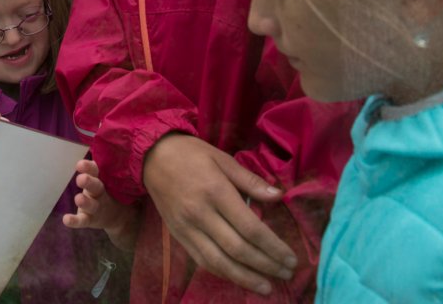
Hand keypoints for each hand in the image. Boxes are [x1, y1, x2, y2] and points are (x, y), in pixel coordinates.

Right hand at [63, 159, 140, 251]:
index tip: (82, 164)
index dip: (89, 166)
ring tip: (79, 199)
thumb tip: (150, 160)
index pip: (95, 169)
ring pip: (86, 202)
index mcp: (103, 178)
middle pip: (91, 184)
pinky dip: (73, 221)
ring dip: (82, 201)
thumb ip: (132, 173)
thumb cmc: (121, 192)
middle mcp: (94, 190)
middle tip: (82, 179)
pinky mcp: (88, 219)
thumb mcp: (125, 182)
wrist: (121, 216)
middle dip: (86, 181)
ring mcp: (90, 205)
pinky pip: (81, 220)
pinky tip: (67, 220)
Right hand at [142, 134, 294, 295]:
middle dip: (266, 265)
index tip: (291, 258)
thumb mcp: (222, 158)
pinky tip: (239, 278)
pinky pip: (202, 260)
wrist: (151, 156)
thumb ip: (250, 180)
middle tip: (286, 273)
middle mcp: (201, 214)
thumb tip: (279, 196)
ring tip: (267, 287)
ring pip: (219, 262)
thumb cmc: (191, 153)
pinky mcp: (177, 235)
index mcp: (215, 191)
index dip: (273, 247)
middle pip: (238, 248)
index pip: (250, 227)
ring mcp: (187, 227)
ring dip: (245, 278)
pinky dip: (223, 273)